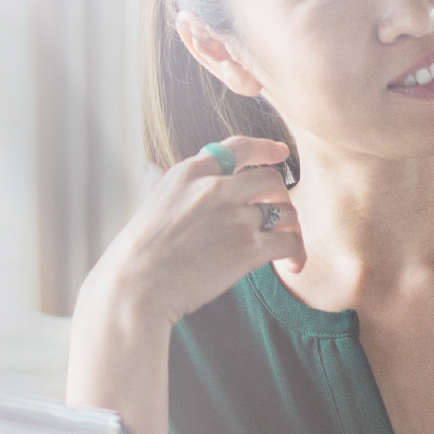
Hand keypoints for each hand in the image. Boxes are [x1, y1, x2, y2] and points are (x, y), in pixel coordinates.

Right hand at [76, 136, 303, 335]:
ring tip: (285, 244)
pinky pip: (289, 241)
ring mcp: (235, 218)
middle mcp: (216, 188)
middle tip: (279, 212)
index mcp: (190, 172)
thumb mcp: (150, 203)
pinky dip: (296, 253)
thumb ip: (159, 182)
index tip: (280, 152)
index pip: (238, 148)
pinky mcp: (248, 249)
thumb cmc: (138, 250)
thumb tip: (147, 167)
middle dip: (281, 196)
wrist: (137, 286)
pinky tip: (291, 265)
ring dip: (290, 227)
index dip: (265, 148)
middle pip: (271, 179)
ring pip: (285, 212)